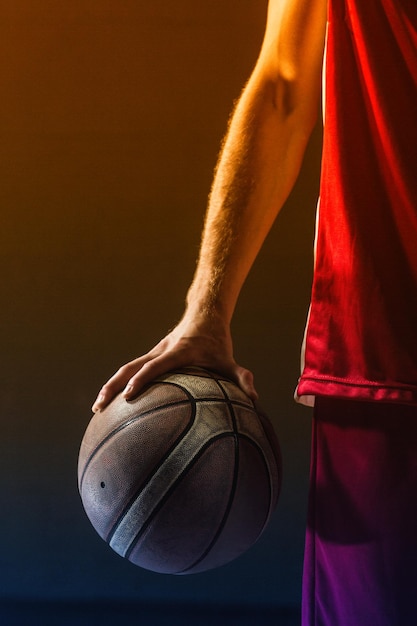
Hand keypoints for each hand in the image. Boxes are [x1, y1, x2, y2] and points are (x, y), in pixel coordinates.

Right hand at [91, 314, 256, 411]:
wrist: (204, 314)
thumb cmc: (217, 341)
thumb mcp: (230, 360)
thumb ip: (242, 378)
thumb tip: (254, 399)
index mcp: (177, 353)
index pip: (154, 367)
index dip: (141, 380)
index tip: (128, 396)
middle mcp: (160, 352)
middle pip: (129, 368)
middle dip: (113, 387)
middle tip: (99, 408)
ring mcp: (154, 353)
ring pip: (126, 368)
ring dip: (110, 386)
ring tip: (97, 408)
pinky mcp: (152, 356)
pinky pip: (132, 369)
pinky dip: (120, 383)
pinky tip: (114, 401)